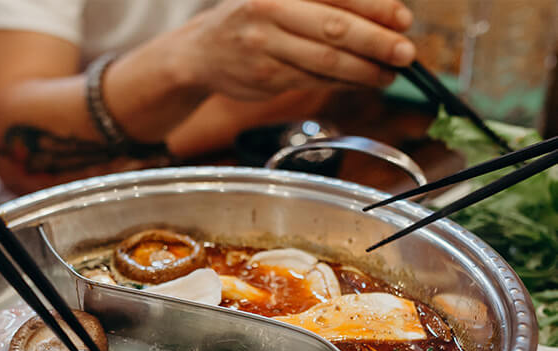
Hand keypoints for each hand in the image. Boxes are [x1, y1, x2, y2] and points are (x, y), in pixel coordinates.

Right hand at [179, 0, 415, 99]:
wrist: (202, 51)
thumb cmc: (253, 18)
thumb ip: (325, 3)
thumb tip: (383, 18)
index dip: (375, 7)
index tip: (404, 20)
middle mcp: (272, 9)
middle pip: (334, 27)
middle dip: (375, 42)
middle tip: (406, 54)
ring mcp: (266, 45)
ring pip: (324, 61)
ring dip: (362, 71)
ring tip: (388, 75)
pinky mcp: (265, 76)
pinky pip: (312, 81)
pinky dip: (340, 84)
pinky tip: (361, 83)